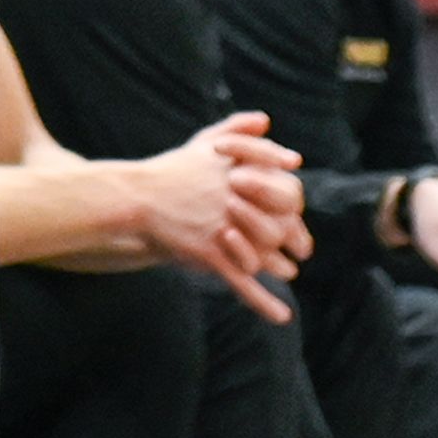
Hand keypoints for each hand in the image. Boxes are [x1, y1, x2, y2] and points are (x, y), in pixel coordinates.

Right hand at [129, 112, 308, 318]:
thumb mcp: (202, 143)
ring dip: (281, 267)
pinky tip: (282, 317)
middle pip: (282, 223)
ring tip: (289, 273)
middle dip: (295, 236)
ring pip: (266, 254)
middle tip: (302, 247)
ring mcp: (223, 227)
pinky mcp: (209, 252)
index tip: (298, 210)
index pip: (286, 187)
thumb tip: (267, 120)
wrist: (134, 198)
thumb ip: (236, 129)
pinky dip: (263, 302)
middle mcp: (236, 199)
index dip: (293, 199)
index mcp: (239, 173)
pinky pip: (242, 281)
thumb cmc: (169, 172)